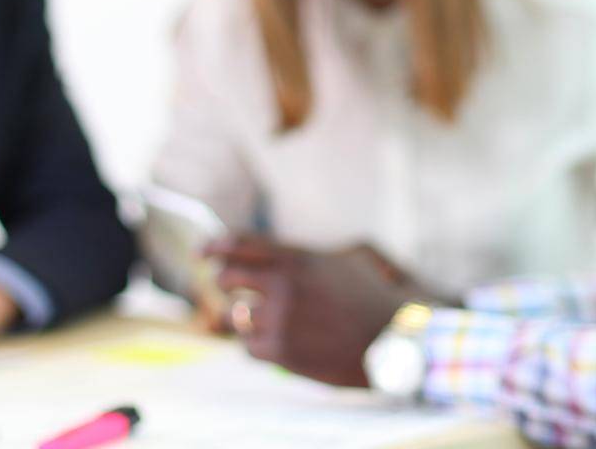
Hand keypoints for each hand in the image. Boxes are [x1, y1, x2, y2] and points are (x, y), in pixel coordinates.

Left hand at [205, 236, 435, 387]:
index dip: (216, 245)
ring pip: (237, 315)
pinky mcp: (280, 350)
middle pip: (228, 276)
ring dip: (247, 318)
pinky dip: (258, 345)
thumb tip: (287, 254)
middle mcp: (284, 285)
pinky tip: (278, 342)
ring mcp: (280, 319)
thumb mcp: (354, 257)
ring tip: (269, 320)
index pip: (242, 243)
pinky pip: (248, 347)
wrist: (393, 340)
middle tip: (231, 289)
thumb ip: (316, 253)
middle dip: (225, 282)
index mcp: (299, 258)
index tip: (202, 252)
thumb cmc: (376, 298)